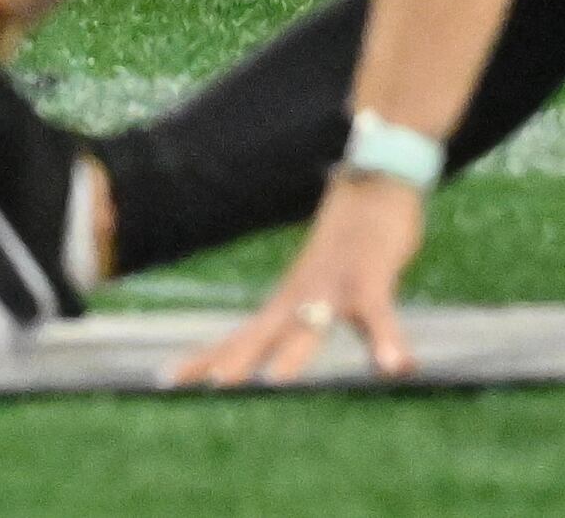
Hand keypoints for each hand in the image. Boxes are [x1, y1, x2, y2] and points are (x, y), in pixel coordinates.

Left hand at [172, 172, 427, 385]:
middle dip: (238, 358)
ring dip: (296, 353)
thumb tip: (286, 356)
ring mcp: (334, 285)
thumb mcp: (321, 287)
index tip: (167, 380)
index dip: (206, 357)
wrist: (373, 179)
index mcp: (287, 301)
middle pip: (264, 332)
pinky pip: (379, 312)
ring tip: (278, 383)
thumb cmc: (348, 243)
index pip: (240, 334)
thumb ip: (308, 321)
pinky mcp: (371, 277)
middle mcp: (301, 295)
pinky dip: (387, 339)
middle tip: (213, 385)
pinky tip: (397, 367)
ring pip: (313, 323)